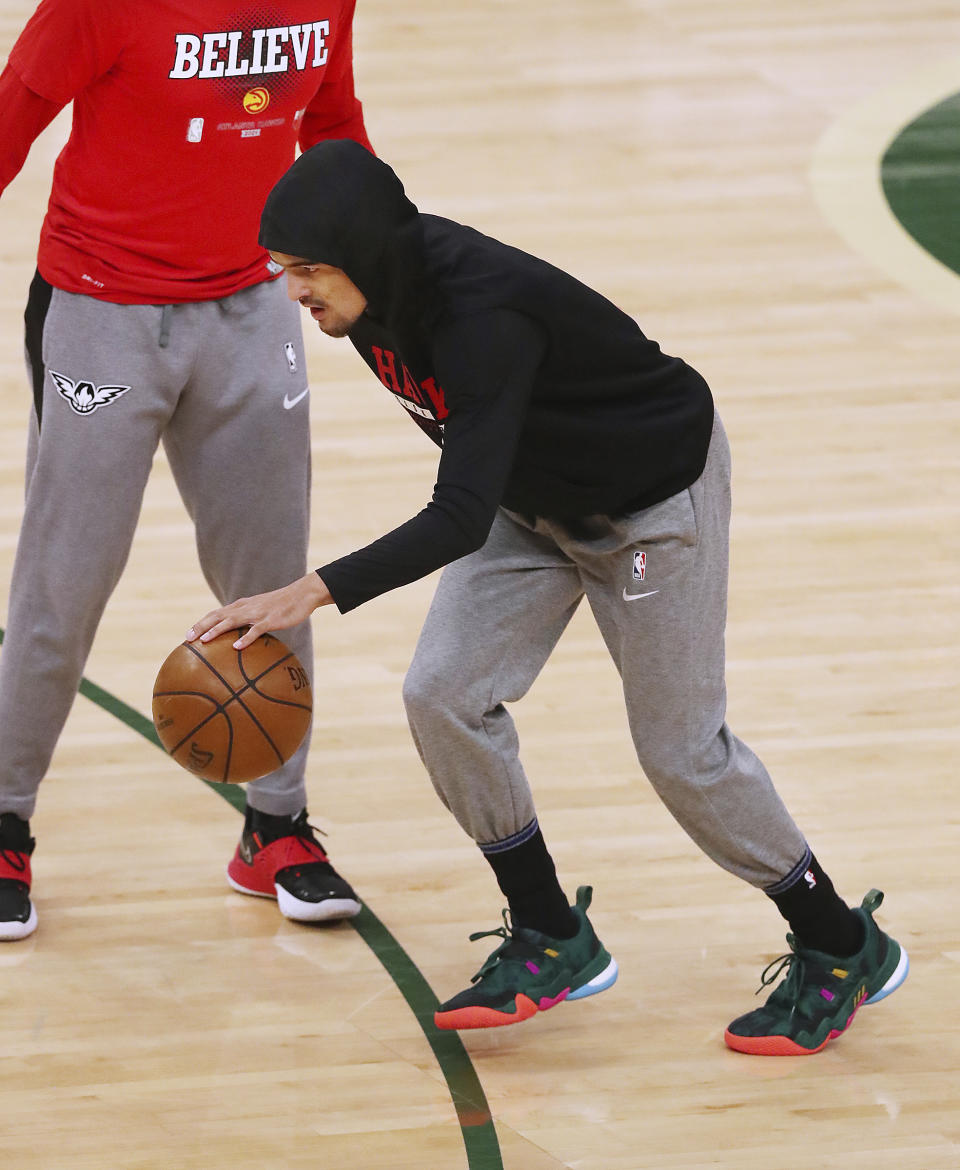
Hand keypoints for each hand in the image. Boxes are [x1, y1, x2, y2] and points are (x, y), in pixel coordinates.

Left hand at [185, 573, 332, 649]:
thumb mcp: (262, 612)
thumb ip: (250, 622)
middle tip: (187, 639)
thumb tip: (240, 641)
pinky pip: (255, 630)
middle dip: (200, 627)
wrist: (302, 594)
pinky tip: (236, 647)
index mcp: (242, 606)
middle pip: (217, 616)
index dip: (201, 623)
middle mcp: (245, 607)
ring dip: (216, 630)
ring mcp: (257, 613)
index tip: (188, 635)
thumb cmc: (283, 606)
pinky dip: (245, 638)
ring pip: (231, 621)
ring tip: (203, 640)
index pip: (216, 614)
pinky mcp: (270, 619)